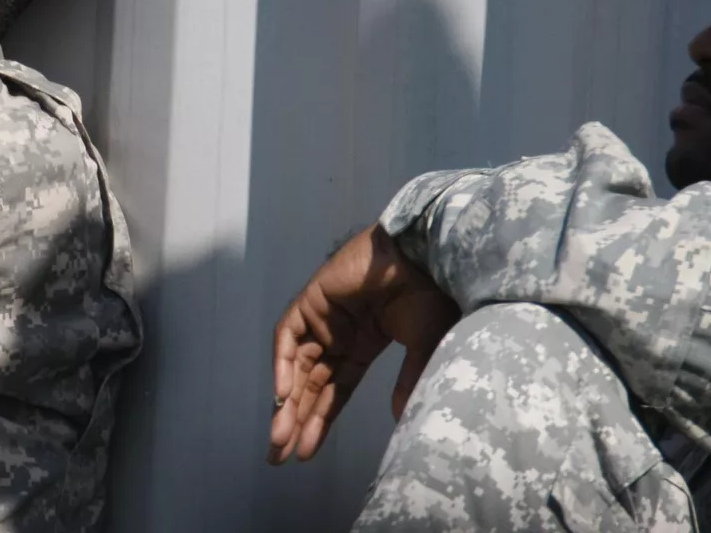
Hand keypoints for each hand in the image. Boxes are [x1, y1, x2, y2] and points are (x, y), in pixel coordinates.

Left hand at [267, 226, 461, 464]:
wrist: (425, 253)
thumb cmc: (432, 294)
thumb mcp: (425, 347)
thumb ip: (408, 381)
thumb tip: (399, 418)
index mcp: (363, 346)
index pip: (333, 392)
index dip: (319, 422)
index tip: (304, 455)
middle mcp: (339, 334)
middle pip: (309, 385)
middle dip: (294, 421)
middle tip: (278, 458)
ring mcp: (323, 317)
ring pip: (296, 368)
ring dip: (286, 403)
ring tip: (280, 440)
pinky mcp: (312, 300)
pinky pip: (288, 337)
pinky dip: (282, 365)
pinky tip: (283, 396)